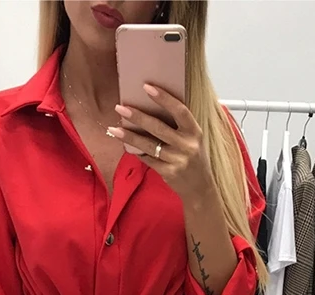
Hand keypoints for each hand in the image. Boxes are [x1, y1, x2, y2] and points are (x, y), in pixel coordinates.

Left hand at [107, 84, 213, 203]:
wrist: (201, 187)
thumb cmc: (194, 159)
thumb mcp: (193, 140)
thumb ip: (179, 127)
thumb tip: (153, 111)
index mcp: (195, 131)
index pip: (180, 110)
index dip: (164, 98)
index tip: (148, 87)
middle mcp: (187, 144)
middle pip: (158, 127)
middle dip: (138, 116)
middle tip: (121, 108)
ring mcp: (177, 160)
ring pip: (148, 145)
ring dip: (129, 136)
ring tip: (114, 128)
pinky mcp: (168, 172)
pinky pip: (147, 159)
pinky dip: (137, 152)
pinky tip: (126, 145)